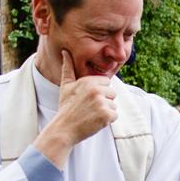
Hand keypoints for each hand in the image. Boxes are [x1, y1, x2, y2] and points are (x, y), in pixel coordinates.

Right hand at [33, 50, 116, 166]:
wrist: (64, 128)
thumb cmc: (66, 107)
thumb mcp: (66, 86)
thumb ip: (68, 68)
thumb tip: (65, 52)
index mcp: (88, 81)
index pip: (107, 82)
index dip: (100, 91)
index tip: (89, 99)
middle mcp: (96, 90)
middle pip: (112, 93)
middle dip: (104, 101)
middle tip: (90, 108)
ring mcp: (102, 102)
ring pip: (114, 105)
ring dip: (105, 111)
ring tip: (91, 115)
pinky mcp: (106, 115)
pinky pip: (115, 115)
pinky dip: (107, 121)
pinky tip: (95, 121)